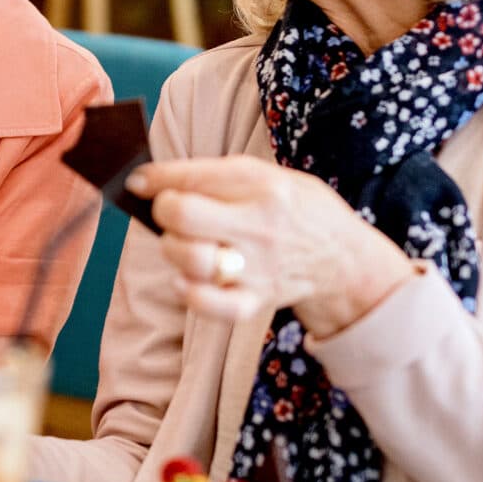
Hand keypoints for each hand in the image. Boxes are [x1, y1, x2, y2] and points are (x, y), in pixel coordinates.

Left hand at [131, 156, 415, 334]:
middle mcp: (258, 224)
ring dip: (173, 250)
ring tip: (183, 244)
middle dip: (163, 211)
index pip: (192, 176)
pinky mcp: (256, 300)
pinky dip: (191, 293)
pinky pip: (210, 305)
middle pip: (183, 215)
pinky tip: (188, 282)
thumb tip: (154, 179)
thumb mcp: (269, 176)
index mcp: (263, 185)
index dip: (153, 178)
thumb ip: (218, 176)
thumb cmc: (297, 211)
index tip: (137, 181)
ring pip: (189, 259)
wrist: (344, 260)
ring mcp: (257, 266)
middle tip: (169, 213)